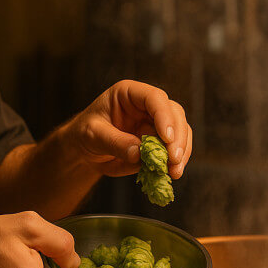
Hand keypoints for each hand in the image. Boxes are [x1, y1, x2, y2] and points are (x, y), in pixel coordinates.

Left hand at [67, 79, 192, 177]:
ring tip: (174, 171)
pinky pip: (175, 148)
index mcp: (129, 94)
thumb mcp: (92, 135)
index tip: (167, 138)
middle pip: (174, 114)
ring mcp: (156, 122)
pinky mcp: (160, 141)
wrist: (86, 149)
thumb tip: (138, 153)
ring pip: (181, 131)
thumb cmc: (85, 133)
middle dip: (177, 138)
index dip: (164, 116)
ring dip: (182, 152)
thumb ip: (114, 142)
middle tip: (173, 160)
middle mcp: (147, 105)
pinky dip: (176, 161)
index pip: (154, 98)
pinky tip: (171, 173)